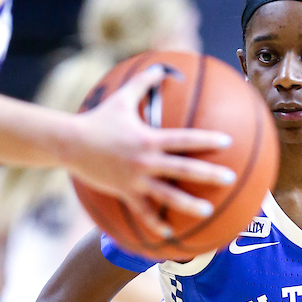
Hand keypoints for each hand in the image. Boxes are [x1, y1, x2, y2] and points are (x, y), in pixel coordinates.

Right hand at [68, 64, 236, 237]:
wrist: (71, 143)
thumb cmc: (99, 119)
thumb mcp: (122, 98)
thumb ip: (145, 82)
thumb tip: (164, 67)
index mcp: (149, 138)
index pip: (184, 139)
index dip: (206, 140)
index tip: (227, 141)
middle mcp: (145, 161)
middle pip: (183, 169)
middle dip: (208, 174)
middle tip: (230, 178)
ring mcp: (136, 180)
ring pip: (167, 196)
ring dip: (188, 205)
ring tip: (208, 212)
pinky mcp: (125, 193)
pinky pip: (143, 212)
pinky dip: (156, 223)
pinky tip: (171, 234)